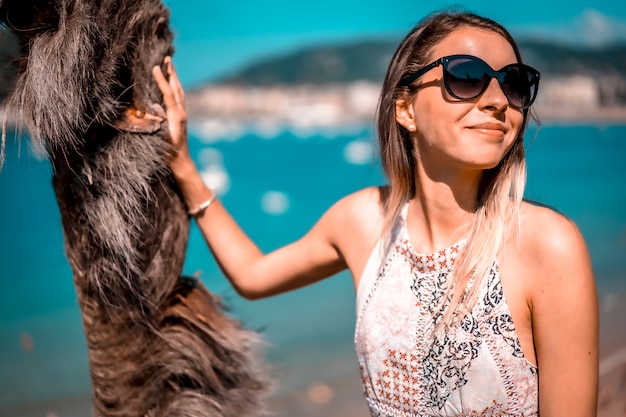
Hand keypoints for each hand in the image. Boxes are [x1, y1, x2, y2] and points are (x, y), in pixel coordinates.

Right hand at [152, 57, 192, 174]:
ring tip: (171, 66)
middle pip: (177, 89)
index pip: (169, 94)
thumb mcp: (161, 139)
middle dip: (172, 74)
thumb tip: (153, 108)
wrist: (181, 163)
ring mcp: (182, 115)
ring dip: (175, 79)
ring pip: (179, 92)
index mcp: (176, 117)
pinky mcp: (181, 118)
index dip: (162, 81)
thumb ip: (157, 124)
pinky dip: (175, 88)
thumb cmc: (169, 154)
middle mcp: (181, 114)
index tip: (156, 67)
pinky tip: (173, 85)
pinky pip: (179, 98)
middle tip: (168, 58)